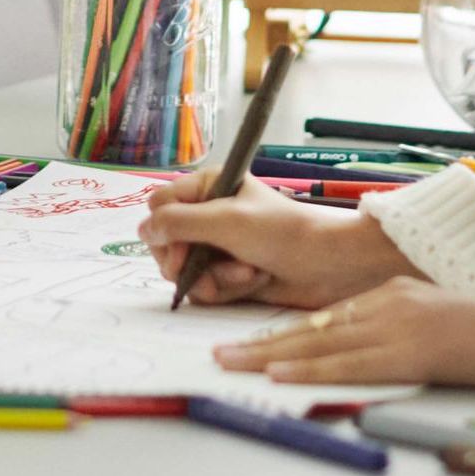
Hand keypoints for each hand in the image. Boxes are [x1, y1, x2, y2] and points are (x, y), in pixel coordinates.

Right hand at [139, 172, 420, 307]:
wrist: (331, 266)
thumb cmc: (283, 233)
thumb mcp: (226, 221)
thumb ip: (178, 223)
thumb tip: (143, 230)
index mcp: (207, 187)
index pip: (160, 207)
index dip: (164, 231)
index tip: (180, 250)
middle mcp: (209, 214)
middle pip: (167, 243)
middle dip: (189, 262)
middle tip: (207, 271)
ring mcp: (220, 246)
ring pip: (187, 270)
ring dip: (215, 278)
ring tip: (247, 273)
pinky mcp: (231, 274)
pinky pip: (208, 288)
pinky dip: (229, 288)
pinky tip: (254, 280)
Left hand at [213, 277, 474, 388]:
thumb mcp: (426, 311)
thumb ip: (389, 320)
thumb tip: (351, 343)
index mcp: (384, 294)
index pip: (321, 317)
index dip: (281, 332)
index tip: (249, 343)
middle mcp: (380, 304)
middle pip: (308, 327)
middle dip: (260, 342)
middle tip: (219, 351)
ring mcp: (392, 326)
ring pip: (318, 343)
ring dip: (270, 355)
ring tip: (233, 362)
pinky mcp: (409, 351)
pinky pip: (350, 363)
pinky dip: (312, 368)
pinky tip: (282, 371)